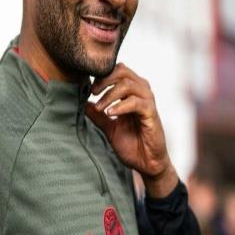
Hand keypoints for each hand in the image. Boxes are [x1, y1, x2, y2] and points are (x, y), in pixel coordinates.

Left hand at [86, 63, 177, 197]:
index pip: (117, 70)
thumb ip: (97, 114)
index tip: (89, 88)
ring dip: (110, 94)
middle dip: (104, 80)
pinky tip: (110, 113)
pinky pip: (135, 102)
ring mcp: (147, 101)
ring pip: (128, 84)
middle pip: (122, 71)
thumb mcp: (109, 127)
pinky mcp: (151, 113)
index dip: (101, 75)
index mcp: (132, 91)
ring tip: (99, 107)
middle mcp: (141, 91)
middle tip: (93, 92)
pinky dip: (120, 106)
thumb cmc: (131, 143)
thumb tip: (82, 102)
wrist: (146, 163)